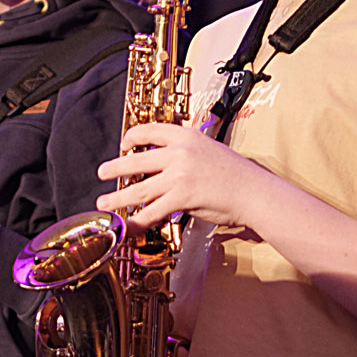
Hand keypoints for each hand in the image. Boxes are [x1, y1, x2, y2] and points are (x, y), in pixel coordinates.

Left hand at [95, 122, 270, 232]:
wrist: (255, 192)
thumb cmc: (237, 176)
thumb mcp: (210, 150)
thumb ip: (187, 153)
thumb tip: (166, 163)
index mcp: (187, 136)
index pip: (150, 130)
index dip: (132, 137)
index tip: (124, 145)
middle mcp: (180, 152)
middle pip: (137, 159)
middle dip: (115, 167)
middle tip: (102, 172)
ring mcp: (179, 175)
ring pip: (138, 188)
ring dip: (117, 197)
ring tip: (104, 202)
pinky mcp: (181, 197)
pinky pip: (151, 211)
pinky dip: (136, 221)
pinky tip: (127, 226)